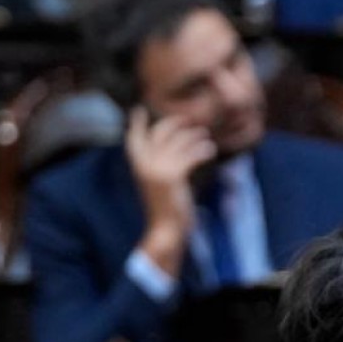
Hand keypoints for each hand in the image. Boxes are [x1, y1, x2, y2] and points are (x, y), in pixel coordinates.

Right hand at [125, 108, 216, 275]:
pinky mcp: (173, 176)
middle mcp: (145, 165)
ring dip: (193, 136)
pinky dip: (201, 150)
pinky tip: (209, 150)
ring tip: (205, 136)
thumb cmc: (166, 211)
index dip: (136, 125)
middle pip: (158, 134)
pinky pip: (190, 155)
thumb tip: (171, 153)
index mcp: (138, 168)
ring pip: (178, 142)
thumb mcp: (158, 186)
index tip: (139, 110)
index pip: (133, 140)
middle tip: (188, 120)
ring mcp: (158, 170)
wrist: (166, 231)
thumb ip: (159, 169)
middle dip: (173, 124)